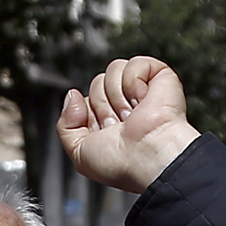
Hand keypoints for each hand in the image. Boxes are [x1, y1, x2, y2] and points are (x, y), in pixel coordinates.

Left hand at [60, 57, 199, 196]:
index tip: (104, 132)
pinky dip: (134, 81)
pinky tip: (142, 99)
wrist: (148, 156)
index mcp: (110, 123)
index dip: (89, 115)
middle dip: (103, 104)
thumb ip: (65, 126)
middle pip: (98, 82)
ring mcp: (142, 91)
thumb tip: (72, 96)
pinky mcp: (160, 78)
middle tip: (120, 124)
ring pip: (113, 70)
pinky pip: (135, 64)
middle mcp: (125, 106)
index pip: (86, 99)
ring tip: (132, 114)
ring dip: (117, 95)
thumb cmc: (122, 162)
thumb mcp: (79, 153)